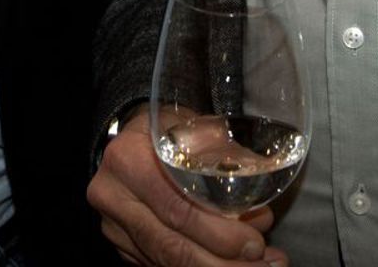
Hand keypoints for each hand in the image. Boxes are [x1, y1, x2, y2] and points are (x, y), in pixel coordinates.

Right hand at [89, 113, 284, 266]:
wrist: (127, 143)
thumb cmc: (165, 132)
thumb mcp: (190, 125)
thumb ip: (222, 152)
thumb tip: (262, 186)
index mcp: (129, 160)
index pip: (177, 209)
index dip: (219, 234)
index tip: (254, 243)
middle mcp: (114, 197)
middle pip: (172, 247)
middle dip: (223, 263)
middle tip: (263, 264)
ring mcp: (114, 227)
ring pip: (167, 262)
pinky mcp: (122, 246)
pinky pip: (161, 266)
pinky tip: (230, 265)